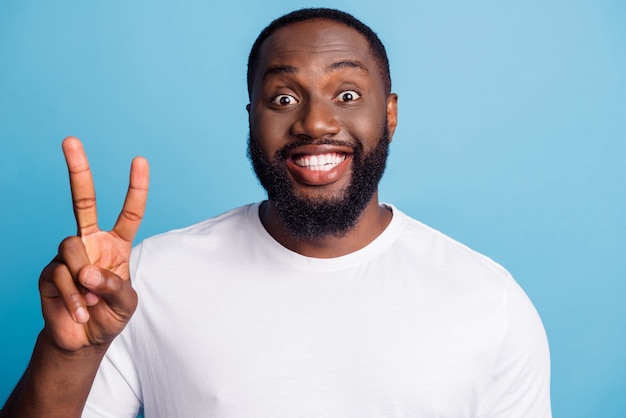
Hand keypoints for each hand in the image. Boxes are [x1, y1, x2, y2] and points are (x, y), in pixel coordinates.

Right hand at [38, 137, 148, 351]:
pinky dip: (74, 297)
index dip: (135, 188)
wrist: (83, 340)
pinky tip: (79, 310)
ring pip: (71, 248)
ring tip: (91, 302)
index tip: (139, 160)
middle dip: (78, 170)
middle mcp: (90, 242)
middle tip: (71, 140)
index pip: (129, 212)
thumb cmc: (109, 315)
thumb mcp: (126, 302)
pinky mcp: (49, 272)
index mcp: (116, 244)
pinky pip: (60, 275)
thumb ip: (114, 285)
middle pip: (82, 201)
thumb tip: (86, 271)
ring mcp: (68, 256)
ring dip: (84, 279)